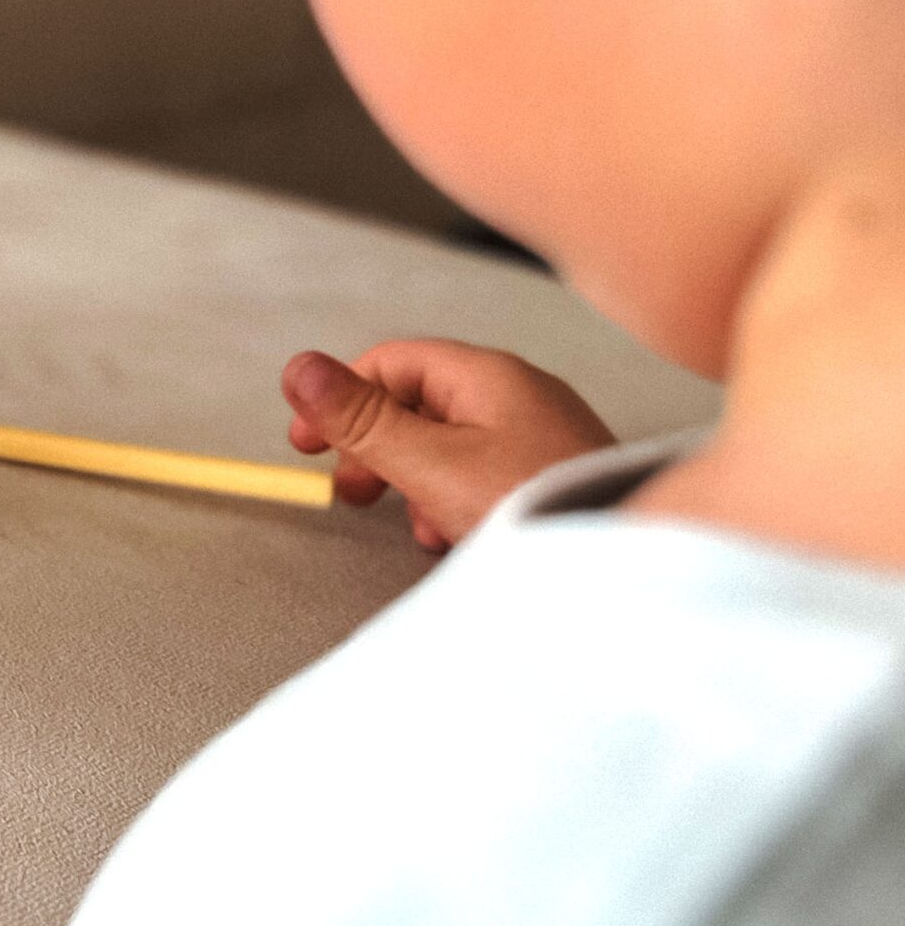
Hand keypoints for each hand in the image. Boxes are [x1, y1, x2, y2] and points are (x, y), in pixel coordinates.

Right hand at [282, 339, 615, 550]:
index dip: (342, 398)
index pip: (392, 362)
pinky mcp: (552, 474)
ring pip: (449, 441)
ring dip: (414, 478)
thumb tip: (299, 368)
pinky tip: (455, 532)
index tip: (307, 445)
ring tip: (413, 521)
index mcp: (487, 375)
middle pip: (419, 402)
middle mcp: (518, 394)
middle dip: (375, 446)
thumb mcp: (429, 464)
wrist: (626, 563)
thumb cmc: (533, 506)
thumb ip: (361, 419)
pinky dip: (454, 497)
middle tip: (352, 492)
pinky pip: (483, 471)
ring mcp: (540, 434)